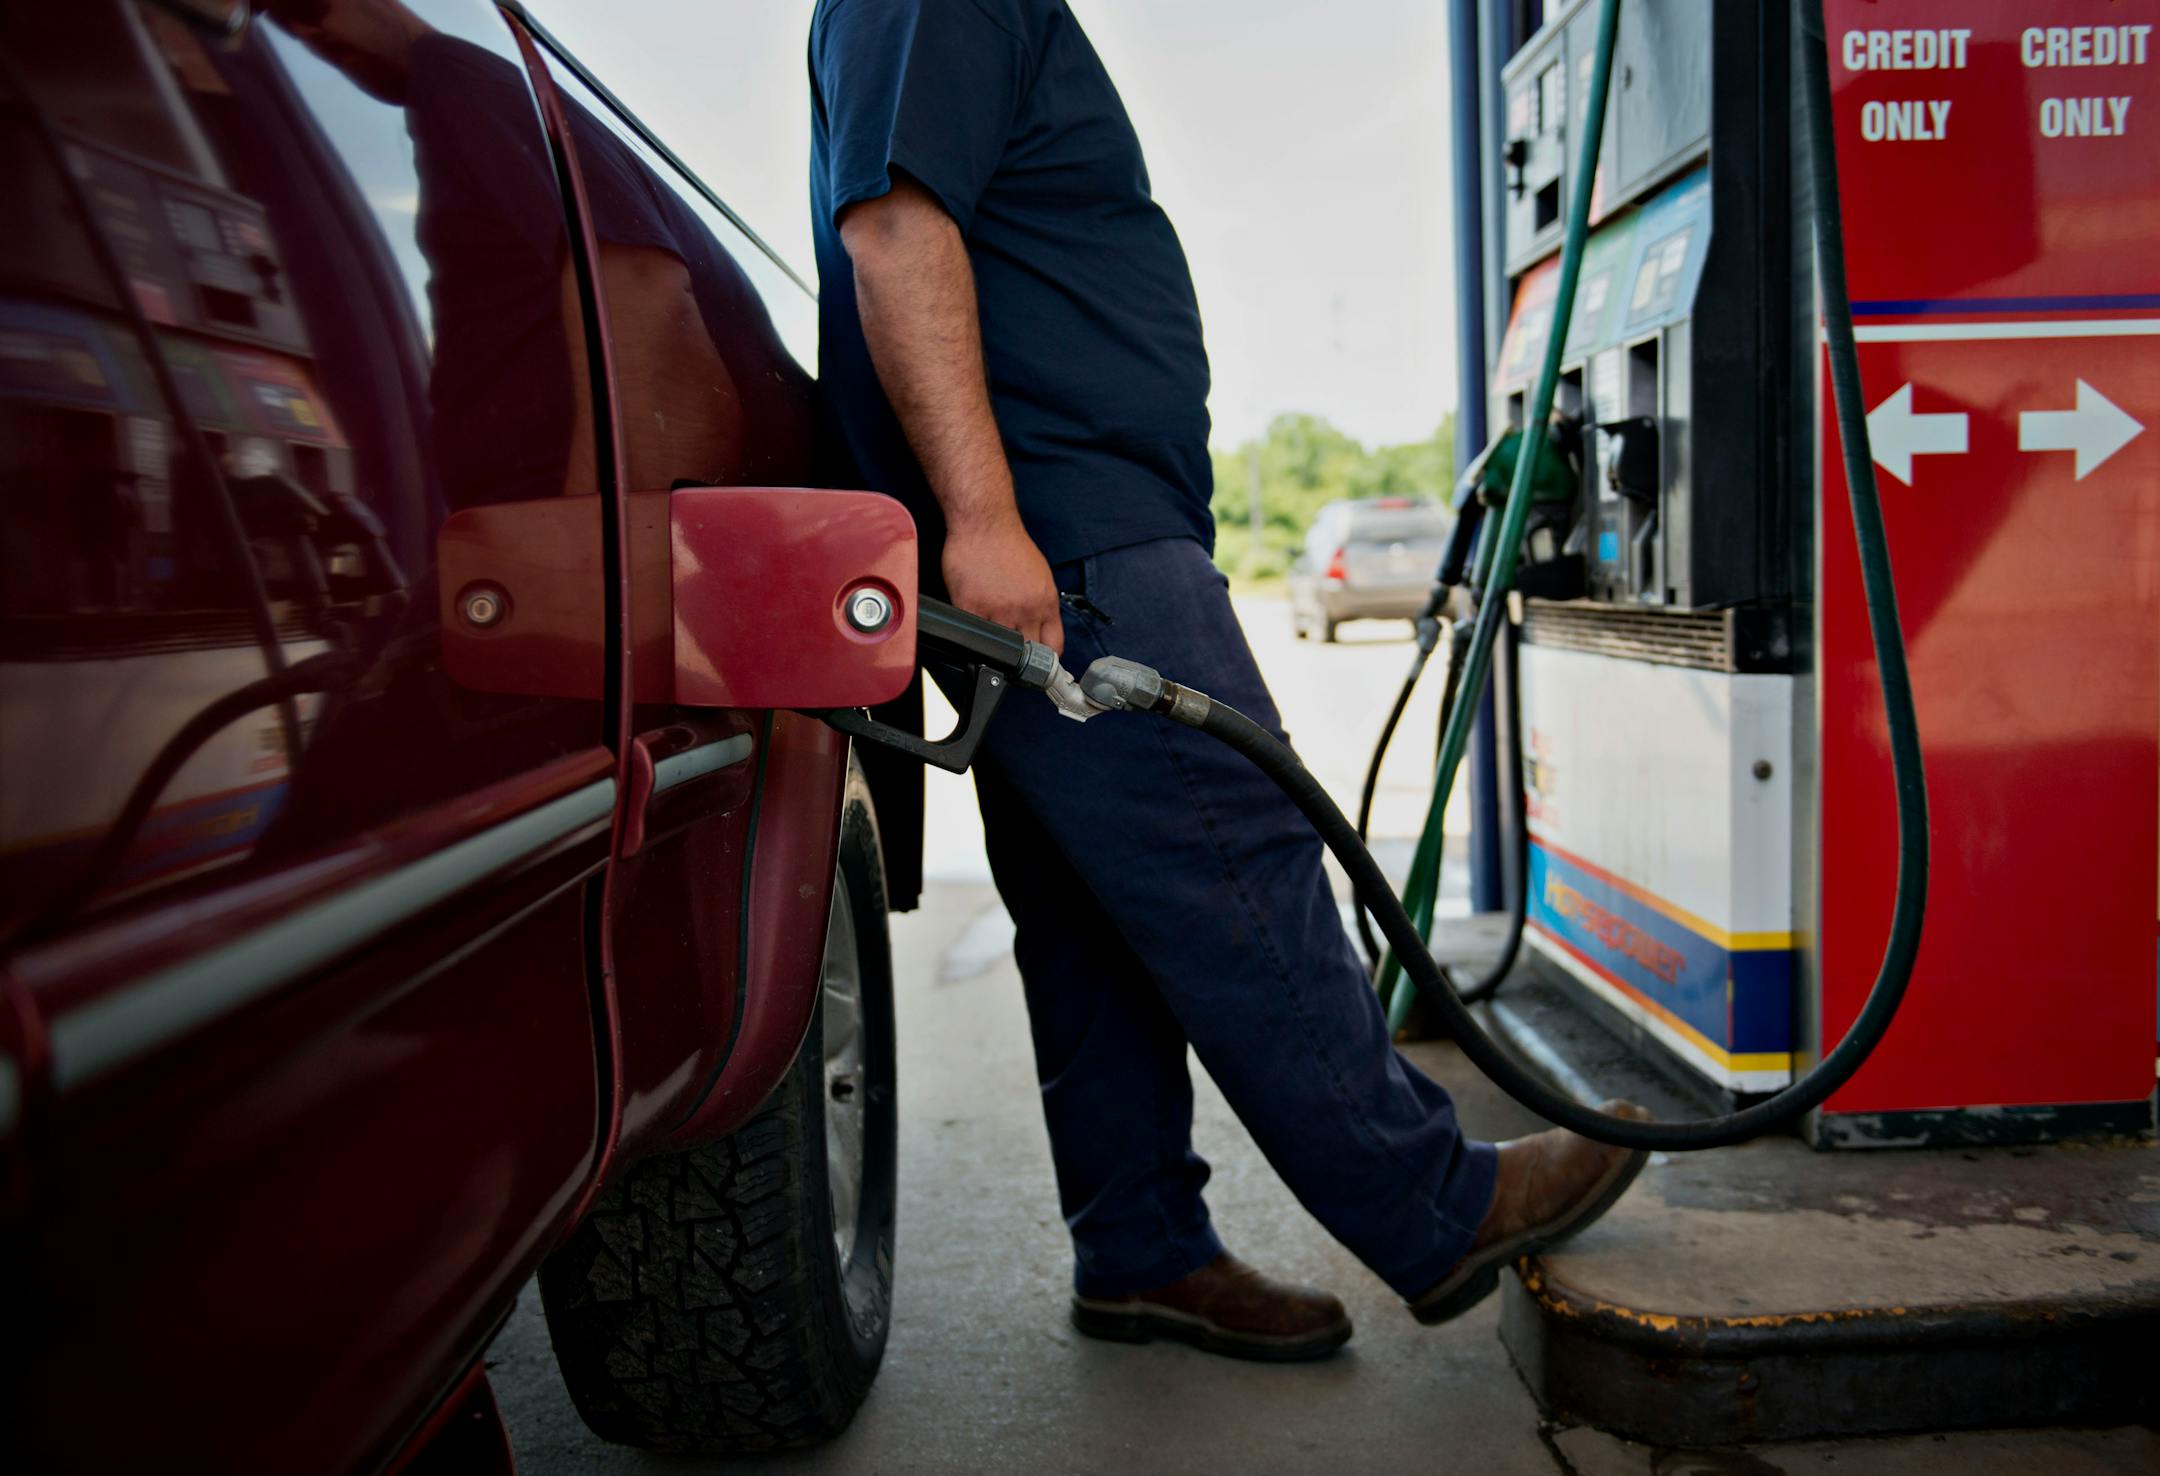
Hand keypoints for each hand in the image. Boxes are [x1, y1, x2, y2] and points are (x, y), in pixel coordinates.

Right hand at [941, 515, 1063, 655]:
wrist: (984, 523)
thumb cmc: (1010, 544)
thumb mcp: (1040, 575)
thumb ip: (1039, 604)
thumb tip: (1037, 628)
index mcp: (1046, 602)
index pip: (1054, 647)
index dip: (1046, 661)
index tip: (1039, 667)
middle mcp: (1025, 610)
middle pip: (1027, 653)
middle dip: (1021, 659)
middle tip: (1012, 660)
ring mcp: (997, 611)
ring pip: (999, 649)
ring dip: (995, 649)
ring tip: (990, 645)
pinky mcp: (970, 607)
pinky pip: (972, 634)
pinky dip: (972, 636)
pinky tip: (972, 630)